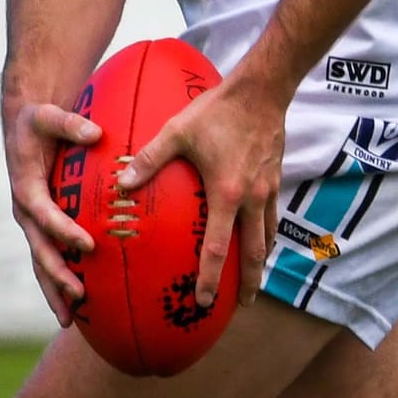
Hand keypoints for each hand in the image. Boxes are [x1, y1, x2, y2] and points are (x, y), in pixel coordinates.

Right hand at [4, 98, 104, 326]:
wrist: (24, 124)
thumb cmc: (38, 120)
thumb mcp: (50, 115)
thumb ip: (70, 124)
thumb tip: (95, 133)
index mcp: (25, 188)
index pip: (44, 215)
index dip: (63, 231)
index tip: (87, 246)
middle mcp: (25, 211)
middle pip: (39, 250)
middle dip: (57, 275)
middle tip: (79, 295)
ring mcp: (32, 222)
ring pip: (41, 262)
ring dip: (54, 290)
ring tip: (70, 320)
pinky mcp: (42, 225)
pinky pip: (49, 257)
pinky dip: (59, 281)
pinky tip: (78, 304)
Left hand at [116, 70, 285, 312]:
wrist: (263, 91)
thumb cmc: (217, 111)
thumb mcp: (177, 132)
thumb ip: (150, 159)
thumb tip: (122, 183)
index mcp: (226, 194)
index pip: (216, 249)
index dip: (210, 279)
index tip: (203, 302)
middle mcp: (251, 199)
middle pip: (252, 254)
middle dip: (248, 284)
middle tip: (240, 306)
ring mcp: (267, 191)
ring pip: (267, 237)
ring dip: (260, 263)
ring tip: (253, 282)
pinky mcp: (275, 180)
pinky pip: (272, 217)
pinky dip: (267, 235)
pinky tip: (260, 240)